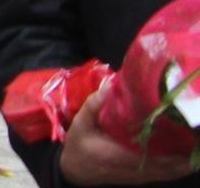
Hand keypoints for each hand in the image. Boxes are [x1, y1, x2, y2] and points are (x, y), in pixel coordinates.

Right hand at [61, 86, 199, 181]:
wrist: (76, 171)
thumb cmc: (79, 146)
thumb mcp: (81, 124)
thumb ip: (94, 106)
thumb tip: (111, 85)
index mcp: (120, 155)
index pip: (154, 155)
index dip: (174, 148)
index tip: (183, 131)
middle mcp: (136, 169)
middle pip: (170, 165)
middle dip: (185, 151)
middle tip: (193, 132)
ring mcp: (142, 176)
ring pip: (172, 171)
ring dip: (185, 159)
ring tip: (193, 141)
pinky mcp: (144, 178)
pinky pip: (168, 174)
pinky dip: (179, 165)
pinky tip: (186, 154)